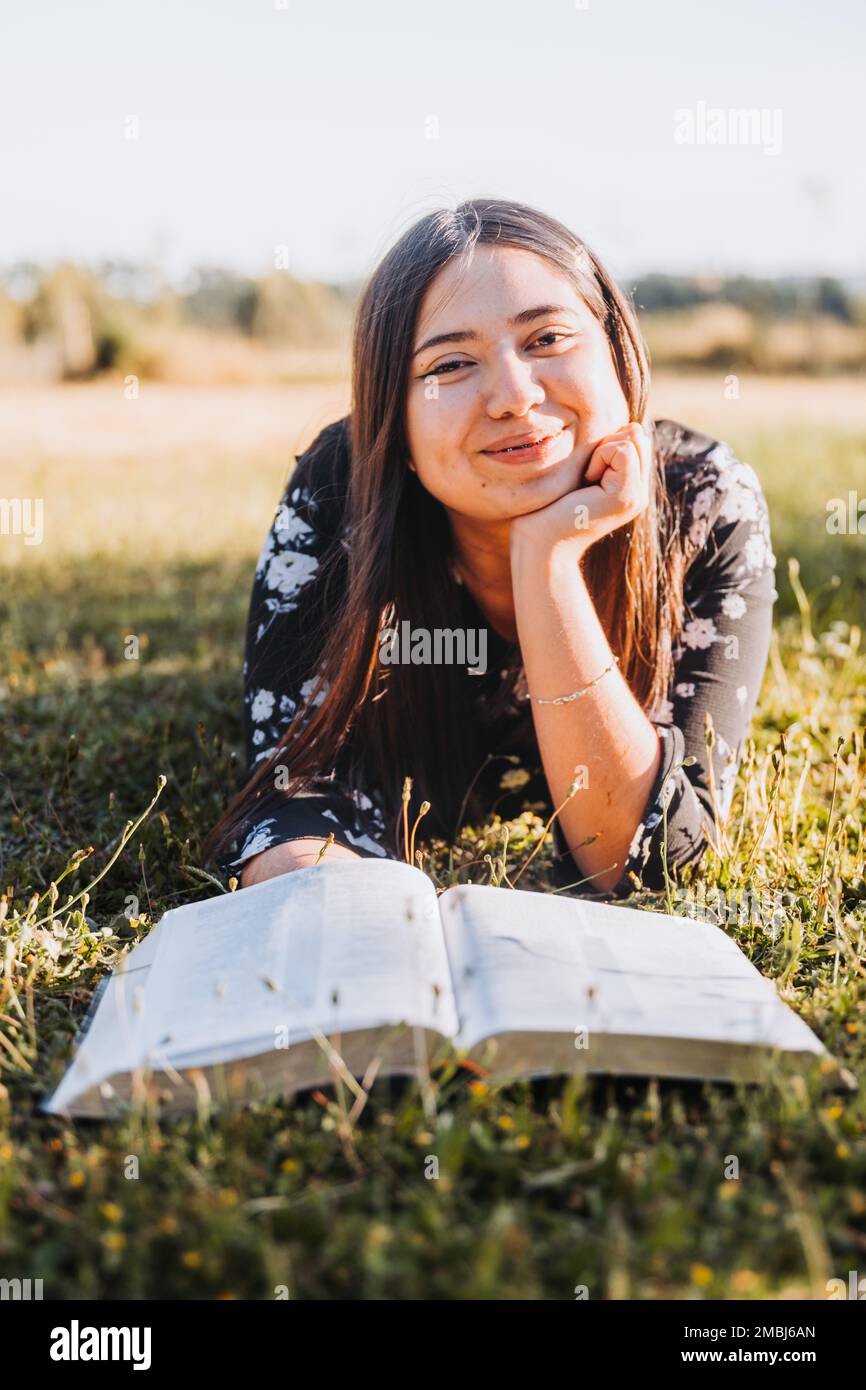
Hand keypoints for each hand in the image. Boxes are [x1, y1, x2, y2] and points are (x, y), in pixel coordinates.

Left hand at [510, 421, 651, 558]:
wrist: (540, 544)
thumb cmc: (547, 509)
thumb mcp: (579, 472)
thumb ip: (603, 452)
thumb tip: (627, 425)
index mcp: (630, 486)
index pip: (635, 436)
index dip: (606, 441)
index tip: (585, 472)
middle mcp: (639, 492)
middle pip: (638, 434)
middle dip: (607, 443)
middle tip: (585, 476)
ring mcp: (637, 496)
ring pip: (633, 439)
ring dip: (601, 451)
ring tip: (585, 482)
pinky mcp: (626, 496)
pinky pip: (623, 450)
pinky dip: (600, 458)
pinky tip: (587, 482)